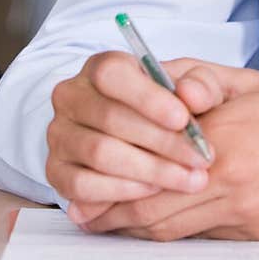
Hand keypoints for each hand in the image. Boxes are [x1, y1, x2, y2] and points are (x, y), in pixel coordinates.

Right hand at [46, 52, 223, 207]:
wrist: (151, 133)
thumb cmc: (172, 106)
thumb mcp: (195, 86)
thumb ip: (202, 84)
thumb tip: (192, 95)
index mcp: (101, 67)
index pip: (112, 74)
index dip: (147, 98)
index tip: (183, 119)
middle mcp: (71, 97)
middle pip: (110, 119)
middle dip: (161, 142)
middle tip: (199, 159)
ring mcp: (60, 135)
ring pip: (99, 154)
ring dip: (148, 171)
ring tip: (187, 179)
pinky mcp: (56, 172)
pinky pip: (82, 187)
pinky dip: (121, 192)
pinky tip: (153, 192)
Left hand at [68, 64, 258, 240]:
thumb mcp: (250, 82)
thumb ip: (201, 81)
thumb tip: (164, 88)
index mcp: (221, 136)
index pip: (150, 162)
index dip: (114, 175)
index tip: (87, 177)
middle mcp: (226, 177)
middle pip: (151, 205)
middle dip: (112, 211)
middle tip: (83, 211)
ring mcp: (242, 210)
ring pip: (172, 228)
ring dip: (135, 228)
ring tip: (107, 224)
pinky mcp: (256, 233)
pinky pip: (202, 238)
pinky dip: (174, 236)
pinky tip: (158, 228)